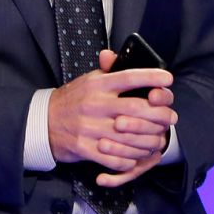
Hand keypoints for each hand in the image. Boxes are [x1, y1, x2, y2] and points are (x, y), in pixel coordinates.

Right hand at [47, 48, 175, 180]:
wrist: (42, 122)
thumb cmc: (72, 100)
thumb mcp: (87, 80)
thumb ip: (106, 70)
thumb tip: (117, 54)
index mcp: (98, 85)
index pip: (128, 77)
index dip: (151, 77)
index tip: (168, 79)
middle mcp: (95, 105)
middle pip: (136, 108)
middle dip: (159, 114)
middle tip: (171, 118)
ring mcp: (89, 127)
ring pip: (129, 136)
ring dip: (148, 140)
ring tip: (159, 140)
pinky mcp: (84, 148)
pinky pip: (113, 157)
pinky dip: (129, 159)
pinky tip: (137, 156)